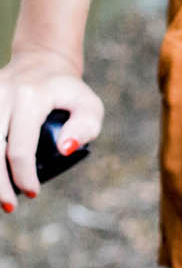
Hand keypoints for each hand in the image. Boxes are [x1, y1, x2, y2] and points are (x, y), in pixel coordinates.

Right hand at [0, 47, 103, 207]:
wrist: (41, 62)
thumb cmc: (67, 92)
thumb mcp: (88, 105)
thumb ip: (85, 126)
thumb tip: (66, 148)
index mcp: (30, 97)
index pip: (20, 148)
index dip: (24, 176)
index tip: (33, 192)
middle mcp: (3, 95)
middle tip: (9, 205)